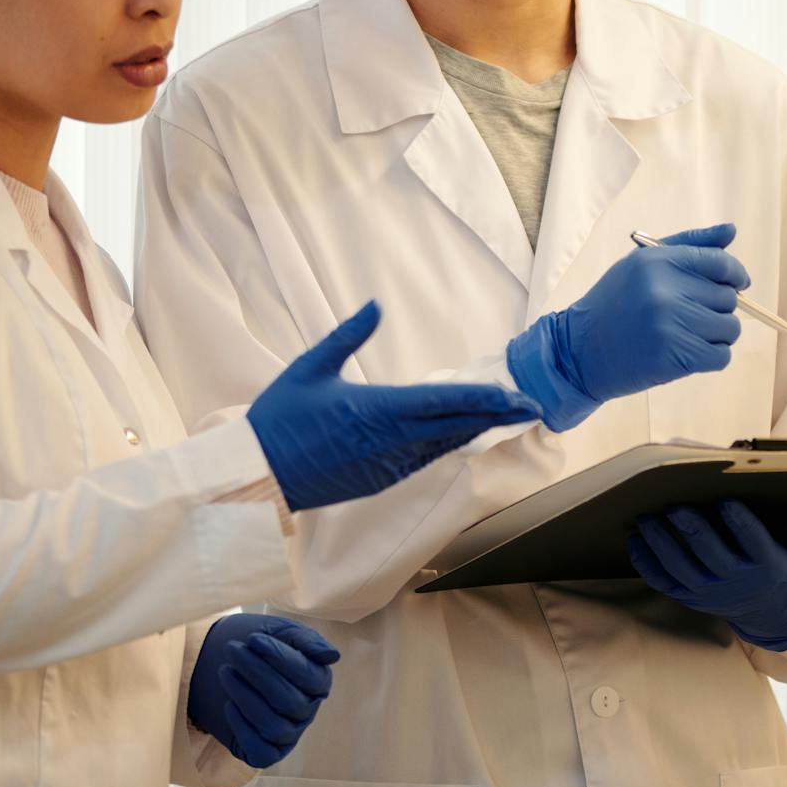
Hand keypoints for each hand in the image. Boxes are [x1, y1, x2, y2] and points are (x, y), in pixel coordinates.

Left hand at [187, 613, 338, 767]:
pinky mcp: (267, 751)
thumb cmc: (263, 645)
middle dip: (257, 672)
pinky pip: (261, 751)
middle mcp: (307, 711)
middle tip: (232, 650)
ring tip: (225, 671)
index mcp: (318, 682)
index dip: (280, 657)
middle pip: (289, 701)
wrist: (232, 662)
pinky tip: (229, 704)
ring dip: (245, 696)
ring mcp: (288, 734)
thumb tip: (332, 657)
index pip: (309, 676)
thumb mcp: (283, 633)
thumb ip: (307, 641)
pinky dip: (243, 728)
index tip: (253, 639)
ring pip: (274, 726)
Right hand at [248, 302, 542, 510]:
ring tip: (505, 416)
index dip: (482, 399)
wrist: (257, 476)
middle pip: (454, 427)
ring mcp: (386, 465)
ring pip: (442, 445)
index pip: (442, 403)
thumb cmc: (279, 418)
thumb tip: (376, 305)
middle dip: (494, 416)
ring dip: (474, 431)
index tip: (513, 394)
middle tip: (530, 406)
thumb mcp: (311, 367)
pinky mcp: (378, 480)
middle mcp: (389, 441)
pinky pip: (421, 460)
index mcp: (375, 409)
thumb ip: (347, 336)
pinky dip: (446, 445)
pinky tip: (461, 435)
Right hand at [505, 223, 749, 429]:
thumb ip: (689, 245)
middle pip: (728, 299)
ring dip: (716, 336)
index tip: (737, 285)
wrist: (580, 351)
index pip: (721, 262)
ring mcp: (671, 323)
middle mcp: (665, 289)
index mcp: (658, 260)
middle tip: (690, 317)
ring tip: (687, 336)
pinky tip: (687, 354)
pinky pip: (722, 357)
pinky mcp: (675, 356)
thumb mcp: (642, 264)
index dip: (736, 275)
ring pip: (730, 329)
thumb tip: (732, 230)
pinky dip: (711, 358)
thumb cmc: (615, 303)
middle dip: (717, 309)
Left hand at [627, 500, 786, 650]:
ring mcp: (711, 593)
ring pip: (682, 569)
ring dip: (662, 544)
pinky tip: (635, 542)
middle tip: (675, 505)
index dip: (740, 523)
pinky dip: (648, 565)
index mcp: (769, 567)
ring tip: (646, 519)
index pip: (754, 543)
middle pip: (712, 555)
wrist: (777, 615)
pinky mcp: (693, 598)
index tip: (727, 501)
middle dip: (693, 530)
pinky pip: (666, 583)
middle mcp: (737, 582)